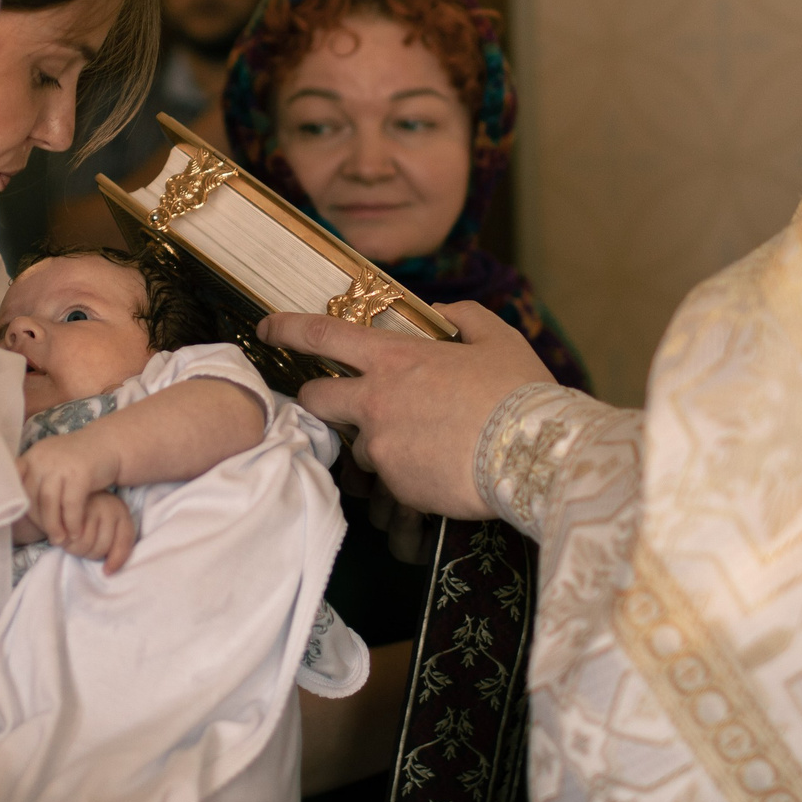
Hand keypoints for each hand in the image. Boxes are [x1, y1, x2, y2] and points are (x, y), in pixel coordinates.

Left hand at [17, 433, 121, 552]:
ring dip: (54, 526)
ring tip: (60, 540)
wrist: (109, 445)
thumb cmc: (78, 461)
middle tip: (48, 536)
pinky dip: (73, 522)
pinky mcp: (81, 473)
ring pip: (49, 503)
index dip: (16, 504)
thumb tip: (19, 508)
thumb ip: (36, 479)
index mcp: (33, 455)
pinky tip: (76, 533)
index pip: (15, 483)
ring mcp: (61, 464)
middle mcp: (42, 457)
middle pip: (32, 497)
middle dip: (39, 521)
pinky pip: (71, 505)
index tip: (23, 521)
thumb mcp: (53, 463)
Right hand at [59, 490, 137, 571]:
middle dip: (89, 554)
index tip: (107, 571)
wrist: (62, 494)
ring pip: (83, 544)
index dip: (116, 560)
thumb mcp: (107, 527)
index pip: (124, 542)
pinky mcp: (67, 508)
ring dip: (74, 549)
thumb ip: (114, 545)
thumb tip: (108, 571)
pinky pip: (67, 537)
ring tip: (71, 542)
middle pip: (101, 548)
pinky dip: (62, 543)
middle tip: (82, 547)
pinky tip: (60, 536)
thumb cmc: (88, 516)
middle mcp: (107, 505)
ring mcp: (88, 504)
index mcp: (120, 511)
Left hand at [261, 301, 551, 517]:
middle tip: (340, 405)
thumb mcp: (497, 338)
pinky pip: (390, 483)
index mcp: (394, 359)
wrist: (535, 454)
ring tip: (428, 446)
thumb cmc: (519, 392)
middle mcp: (375, 402)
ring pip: (361, 447)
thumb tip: (443, 313)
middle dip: (319, 400)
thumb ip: (465, 317)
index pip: (323, 335)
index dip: (288, 329)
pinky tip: (442, 471)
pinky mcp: (396, 488)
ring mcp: (382, 448)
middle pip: (317, 399)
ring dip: (382, 445)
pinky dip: (408, 476)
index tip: (266, 328)